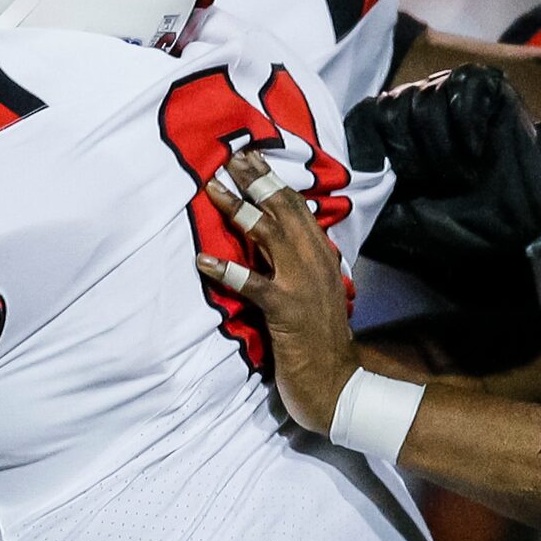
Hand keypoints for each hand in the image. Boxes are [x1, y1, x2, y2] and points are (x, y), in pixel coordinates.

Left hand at [197, 150, 358, 432]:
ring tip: (211, 189)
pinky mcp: (286, 312)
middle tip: (231, 156)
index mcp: (319, 258)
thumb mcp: (310, 293)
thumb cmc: (317, 340)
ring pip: (271, 238)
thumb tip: (272, 236)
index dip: (274, 180)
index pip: (297, 209)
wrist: (338, 384)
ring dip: (239, 211)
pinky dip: (229, 271)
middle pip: (285, 213)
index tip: (250, 156)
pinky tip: (203, 260)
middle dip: (257, 182)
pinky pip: (254, 286)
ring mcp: (302, 286)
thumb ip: (293, 264)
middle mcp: (315, 264)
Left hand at [349, 65, 540, 261]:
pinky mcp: (486, 86)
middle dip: (410, 156)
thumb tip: (328, 200)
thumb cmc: (469, 221)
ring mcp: (449, 94)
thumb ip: (369, 209)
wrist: (533, 216)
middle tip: (437, 185)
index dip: (361, 147)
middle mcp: (415, 109)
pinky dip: (466, 128)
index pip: (358, 121)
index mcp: (390, 138)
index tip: (375, 175)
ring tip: (464, 175)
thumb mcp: (408, 227)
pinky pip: (460, 90)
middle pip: (387, 110)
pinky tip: (478, 153)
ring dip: (442, 148)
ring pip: (422, 101)